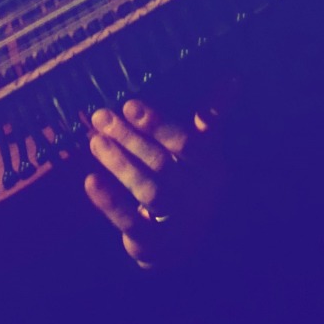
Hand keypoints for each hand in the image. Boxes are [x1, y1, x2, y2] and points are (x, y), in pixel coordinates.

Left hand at [83, 95, 227, 268]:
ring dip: (120, 164)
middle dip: (130, 138)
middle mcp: (200, 197)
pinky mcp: (155, 244)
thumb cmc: (186, 182)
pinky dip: (110, 203)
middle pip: (163, 164)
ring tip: (95, 141)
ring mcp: (179, 223)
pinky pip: (131, 222)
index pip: (187, 143)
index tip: (129, 104)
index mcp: (212, 169)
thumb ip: (209, 119)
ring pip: (149, 190)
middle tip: (101, 117)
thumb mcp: (200, 152)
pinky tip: (90, 181)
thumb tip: (233, 79)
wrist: (181, 241)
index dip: (157, 124)